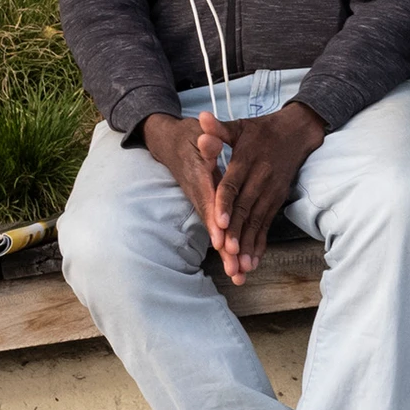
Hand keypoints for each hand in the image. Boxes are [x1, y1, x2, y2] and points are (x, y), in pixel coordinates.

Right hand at [141, 111, 229, 260]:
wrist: (170, 143)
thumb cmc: (189, 137)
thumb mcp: (197, 134)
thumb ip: (207, 140)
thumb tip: (209, 141)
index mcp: (199, 178)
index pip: (208, 201)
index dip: (215, 219)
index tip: (222, 238)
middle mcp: (199, 195)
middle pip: (213, 224)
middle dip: (223, 247)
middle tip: (235, 269)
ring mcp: (201, 202)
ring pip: (216, 231)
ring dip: (226, 254)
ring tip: (239, 275)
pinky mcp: (207, 207)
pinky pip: (218, 229)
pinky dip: (228, 247)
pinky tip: (239, 266)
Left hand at [205, 101, 327, 280]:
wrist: (297, 132)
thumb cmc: (262, 130)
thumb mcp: (239, 126)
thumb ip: (219, 129)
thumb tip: (202, 119)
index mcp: (247, 161)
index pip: (234, 185)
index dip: (227, 204)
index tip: (221, 222)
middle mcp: (261, 179)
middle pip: (246, 208)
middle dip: (238, 232)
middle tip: (228, 253)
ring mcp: (271, 191)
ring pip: (258, 220)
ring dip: (250, 243)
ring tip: (242, 264)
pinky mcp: (277, 200)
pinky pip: (267, 224)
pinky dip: (260, 242)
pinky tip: (253, 260)